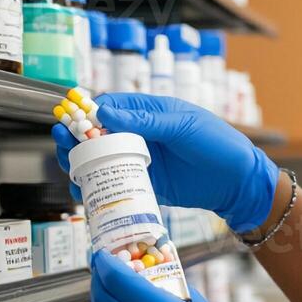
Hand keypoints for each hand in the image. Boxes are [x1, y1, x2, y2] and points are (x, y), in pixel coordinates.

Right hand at [52, 93, 279, 232]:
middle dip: (76, 140)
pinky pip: (116, 184)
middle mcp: (141, 135)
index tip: (74, 123)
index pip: (110, 107)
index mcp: (150, 112)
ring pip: (102, 160)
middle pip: (98, 135)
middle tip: (61, 144)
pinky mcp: (146, 185)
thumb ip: (147, 121)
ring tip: (70, 169)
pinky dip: (99, 188)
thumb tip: (107, 114)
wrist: (240, 183)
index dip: (88, 114)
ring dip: (82, 164)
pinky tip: (85, 193)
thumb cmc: (219, 144)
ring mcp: (142, 160)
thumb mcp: (184, 126)